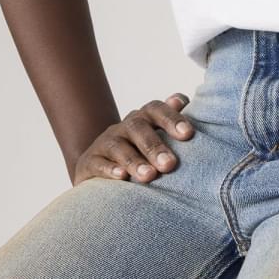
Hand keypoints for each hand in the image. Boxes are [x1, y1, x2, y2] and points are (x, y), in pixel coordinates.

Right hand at [72, 94, 194, 186]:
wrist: (99, 168)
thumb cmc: (140, 154)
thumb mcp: (157, 139)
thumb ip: (172, 124)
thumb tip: (181, 101)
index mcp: (143, 119)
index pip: (156, 109)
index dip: (172, 117)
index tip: (188, 134)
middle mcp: (124, 127)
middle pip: (138, 127)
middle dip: (155, 146)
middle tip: (170, 164)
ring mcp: (105, 143)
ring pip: (118, 147)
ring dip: (135, 161)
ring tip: (150, 176)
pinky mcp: (89, 162)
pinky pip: (98, 162)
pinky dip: (110, 169)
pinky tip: (122, 177)